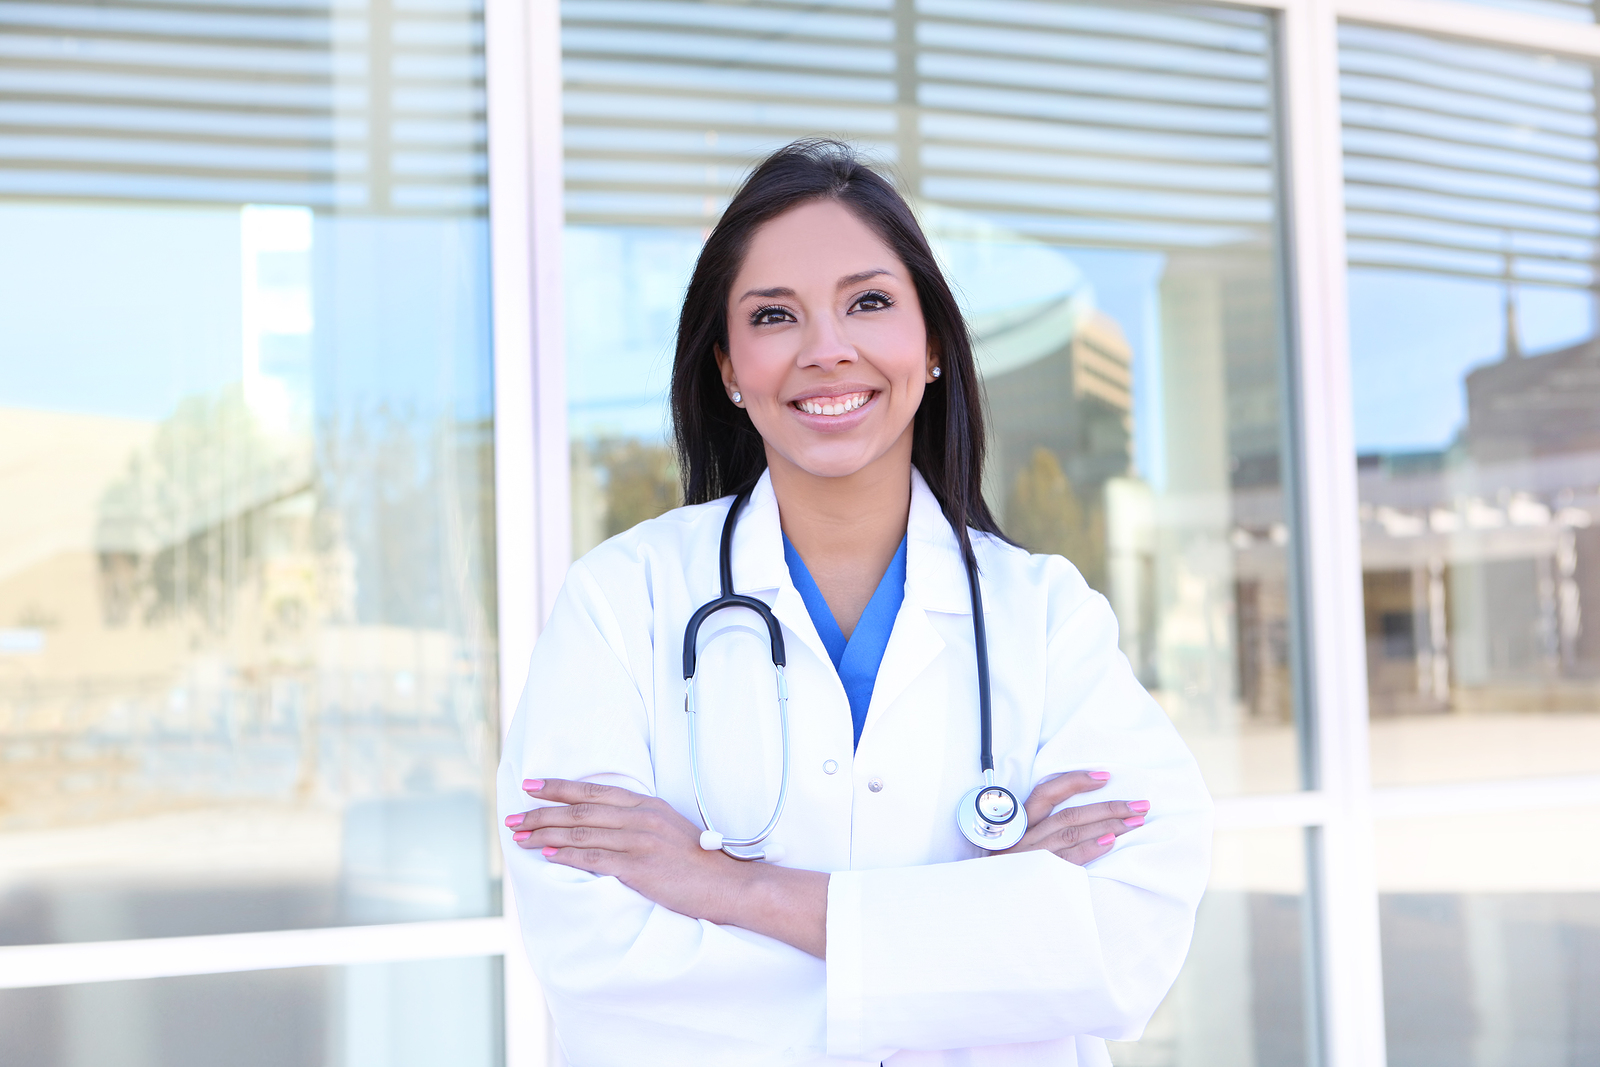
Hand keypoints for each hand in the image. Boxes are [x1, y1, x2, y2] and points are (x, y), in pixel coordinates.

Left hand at [506, 778, 829, 957]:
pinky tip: (549, 855)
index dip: (559, 787)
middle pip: (581, 808)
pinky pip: (595, 857)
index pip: (594, 790)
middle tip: (513, 816)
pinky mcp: (639, 867)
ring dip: (545, 833)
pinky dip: (568, 854)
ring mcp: (640, 841)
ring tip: (520, 837)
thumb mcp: (669, 829)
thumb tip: (603, 823)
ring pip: (581, 831)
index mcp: (647, 805)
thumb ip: (639, 822)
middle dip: (541, 811)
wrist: (727, 884)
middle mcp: (641, 818)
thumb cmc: (698, 862)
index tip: (531, 787)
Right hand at [997, 771, 1148, 865]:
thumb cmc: (1006, 876)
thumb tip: (1083, 823)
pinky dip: (1088, 848)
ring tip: (1135, 822)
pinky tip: (1110, 841)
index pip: (1047, 793)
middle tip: (1140, 806)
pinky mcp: (1035, 875)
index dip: (1075, 782)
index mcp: (1020, 825)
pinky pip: (1066, 858)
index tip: (1105, 777)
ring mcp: (1029, 856)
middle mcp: (1024, 837)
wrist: (983, 905)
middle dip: (1108, 807)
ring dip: (1107, 824)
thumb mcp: (1017, 850)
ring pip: (1071, 831)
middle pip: (1069, 814)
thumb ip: (1041, 835)